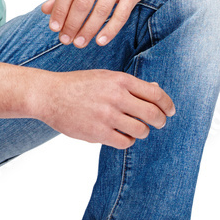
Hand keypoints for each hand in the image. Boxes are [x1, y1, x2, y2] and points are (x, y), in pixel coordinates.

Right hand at [36, 68, 174, 148]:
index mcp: (120, 80)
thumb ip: (131, 85)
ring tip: (135, 129)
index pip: (156, 94)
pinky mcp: (98, 132)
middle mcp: (116, 96)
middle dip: (160, 121)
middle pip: (153, 114)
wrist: (49, 95)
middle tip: (158, 123)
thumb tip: (157, 90)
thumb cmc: (79, 85)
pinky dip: (126, 140)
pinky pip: (125, 142)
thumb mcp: (105, 77)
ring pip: (141, 131)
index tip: (170, 111)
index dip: (168, 104)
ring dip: (142, 132)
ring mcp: (107, 115)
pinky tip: (120, 135)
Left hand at [41, 0, 155, 48]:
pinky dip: (110, 30)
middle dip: (72, 24)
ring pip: (101, 10)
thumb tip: (46, 10)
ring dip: (88, 30)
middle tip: (65, 39)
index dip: (59, 11)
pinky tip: (100, 40)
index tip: (54, 28)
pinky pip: (121, 14)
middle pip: (82, 3)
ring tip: (79, 43)